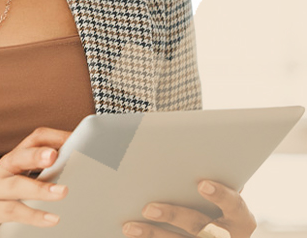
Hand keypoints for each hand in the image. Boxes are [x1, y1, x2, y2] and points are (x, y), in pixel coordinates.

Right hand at [0, 126, 71, 237]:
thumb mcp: (14, 183)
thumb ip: (37, 176)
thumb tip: (72, 173)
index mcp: (11, 161)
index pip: (32, 140)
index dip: (53, 137)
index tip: (74, 140)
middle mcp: (0, 170)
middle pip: (18, 157)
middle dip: (37, 155)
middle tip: (56, 155)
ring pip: (15, 185)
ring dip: (39, 188)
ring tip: (63, 192)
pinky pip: (11, 211)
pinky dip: (33, 215)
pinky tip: (51, 218)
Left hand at [122, 179, 257, 237]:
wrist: (226, 235)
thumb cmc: (224, 205)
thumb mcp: (228, 195)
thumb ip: (216, 174)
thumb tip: (196, 142)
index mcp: (240, 217)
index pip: (234, 204)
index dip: (220, 194)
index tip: (201, 183)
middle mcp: (228, 236)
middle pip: (199, 227)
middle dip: (173, 215)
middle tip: (148, 207)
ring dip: (153, 234)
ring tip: (130, 226)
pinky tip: (131, 233)